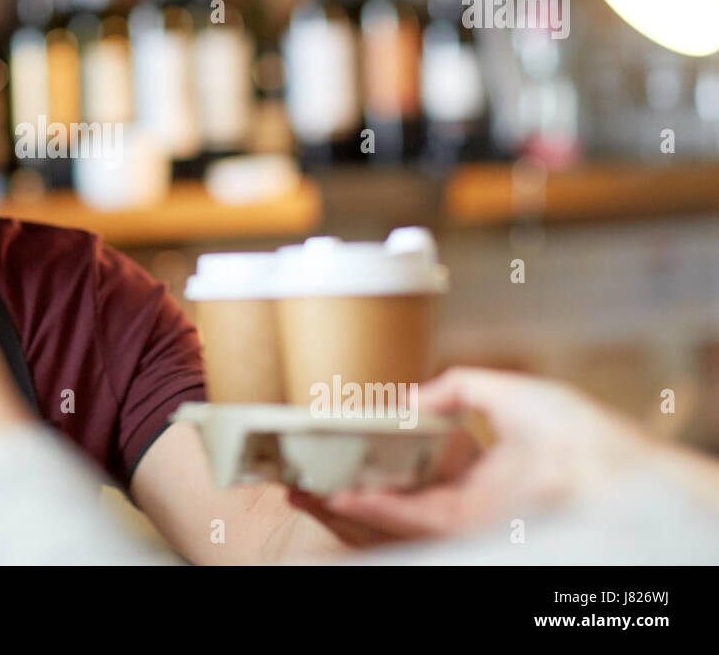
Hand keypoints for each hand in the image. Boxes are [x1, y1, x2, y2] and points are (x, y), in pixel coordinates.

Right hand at [287, 367, 654, 544]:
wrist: (608, 472)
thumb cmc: (577, 431)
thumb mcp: (511, 391)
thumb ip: (461, 387)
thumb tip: (415, 396)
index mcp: (489, 468)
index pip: (427, 463)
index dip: (388, 452)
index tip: (354, 440)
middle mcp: (475, 497)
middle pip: (401, 491)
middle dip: (356, 482)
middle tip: (314, 468)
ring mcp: (468, 518)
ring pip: (396, 511)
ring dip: (350, 499)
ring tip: (308, 485)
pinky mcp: (464, 529)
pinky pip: (407, 519)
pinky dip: (371, 509)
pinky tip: (337, 495)